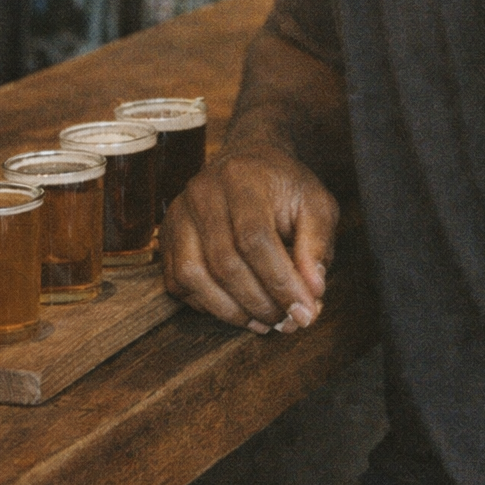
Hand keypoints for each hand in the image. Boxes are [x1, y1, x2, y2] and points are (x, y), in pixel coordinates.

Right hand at [160, 143, 339, 334]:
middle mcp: (203, 193)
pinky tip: (238, 308)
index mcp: (242, 178)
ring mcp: (179, 214)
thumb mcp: (316, 204)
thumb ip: (317, 244)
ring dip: (232, 310)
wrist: (247, 162)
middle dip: (259, 302)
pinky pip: (179, 282)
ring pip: (194, 276)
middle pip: (224, 262)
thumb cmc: (284, 186)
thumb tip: (312, 291)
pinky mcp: (167, 236)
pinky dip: (208, 305)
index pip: (254, 238)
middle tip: (287, 321)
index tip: (304, 311)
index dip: (280, 282)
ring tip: (265, 321)